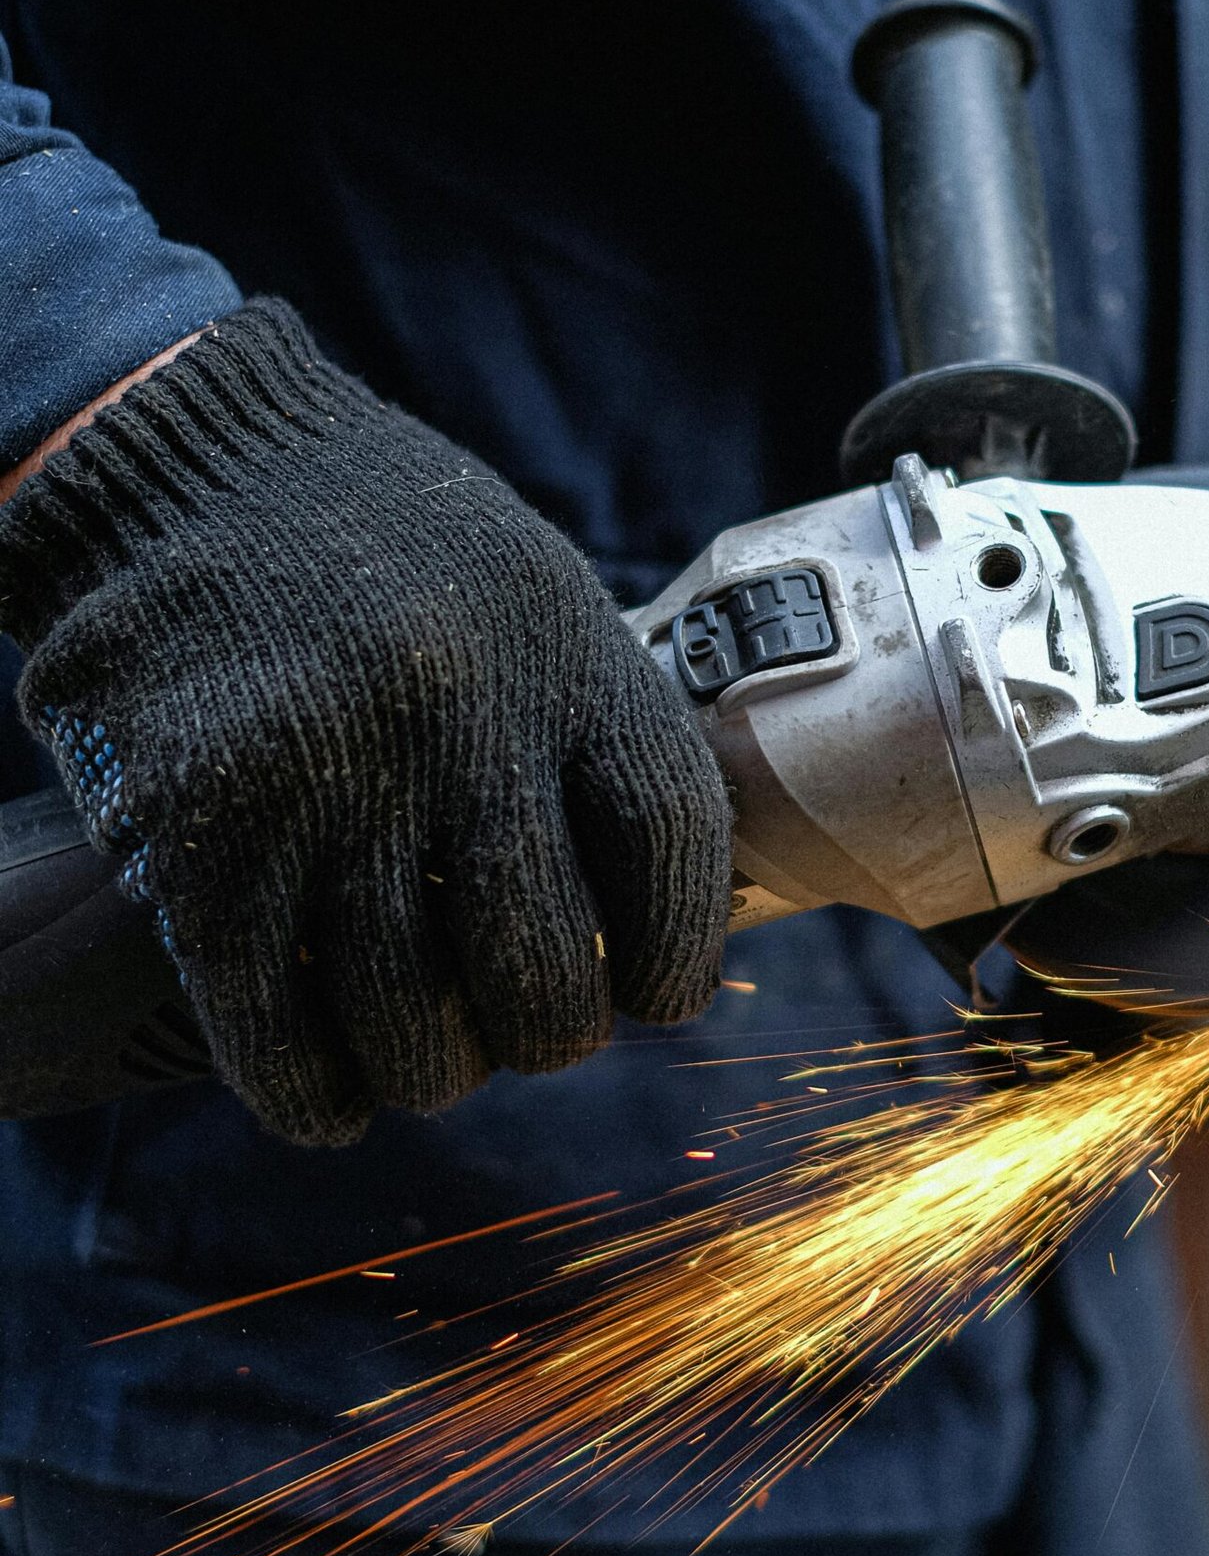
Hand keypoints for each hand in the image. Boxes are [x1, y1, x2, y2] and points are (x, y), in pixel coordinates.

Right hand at [0, 300, 732, 1144]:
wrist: (181, 459)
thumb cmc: (383, 551)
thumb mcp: (534, 598)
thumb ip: (599, 736)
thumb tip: (676, 913)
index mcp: (565, 652)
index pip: (671, 849)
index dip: (678, 954)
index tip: (656, 994)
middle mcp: (460, 717)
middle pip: (543, 978)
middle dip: (547, 1037)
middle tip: (525, 1027)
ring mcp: (326, 779)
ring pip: (414, 1032)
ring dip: (428, 1072)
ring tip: (422, 1051)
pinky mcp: (201, 834)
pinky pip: (277, 1038)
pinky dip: (315, 1096)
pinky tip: (333, 1093)